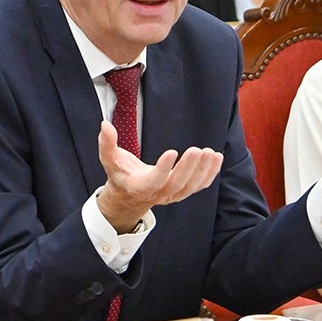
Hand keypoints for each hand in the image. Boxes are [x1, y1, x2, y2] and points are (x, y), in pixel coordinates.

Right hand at [95, 120, 222, 233]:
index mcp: (139, 187)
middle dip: (188, 168)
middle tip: (197, 150)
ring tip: (210, 153)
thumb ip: (107, 143)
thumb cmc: (120, 174)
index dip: (163, 169)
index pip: (153, 181)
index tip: (172, 151)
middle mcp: (158, 194)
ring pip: (190, 187)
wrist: (130, 195)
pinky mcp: (183, 192)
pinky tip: (216, 158)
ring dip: (202, 170)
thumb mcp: (109, 160)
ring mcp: (172, 195)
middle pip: (176, 184)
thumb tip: (105, 125)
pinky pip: (199, 186)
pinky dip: (210, 174)